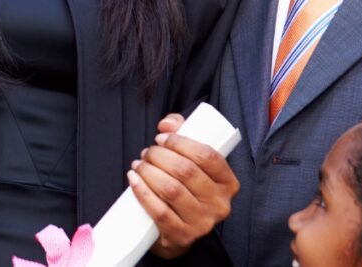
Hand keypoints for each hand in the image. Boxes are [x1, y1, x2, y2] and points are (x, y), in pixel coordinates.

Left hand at [128, 114, 239, 258]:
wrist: (178, 229)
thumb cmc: (186, 188)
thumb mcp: (191, 160)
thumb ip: (182, 132)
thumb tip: (167, 124)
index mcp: (228, 183)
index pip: (208, 156)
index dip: (181, 143)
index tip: (161, 137)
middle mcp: (219, 204)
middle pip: (186, 171)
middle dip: (160, 155)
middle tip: (147, 152)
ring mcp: (202, 223)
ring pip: (171, 190)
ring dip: (149, 171)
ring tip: (139, 164)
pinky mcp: (182, 236)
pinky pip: (160, 212)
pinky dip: (143, 192)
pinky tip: (133, 179)